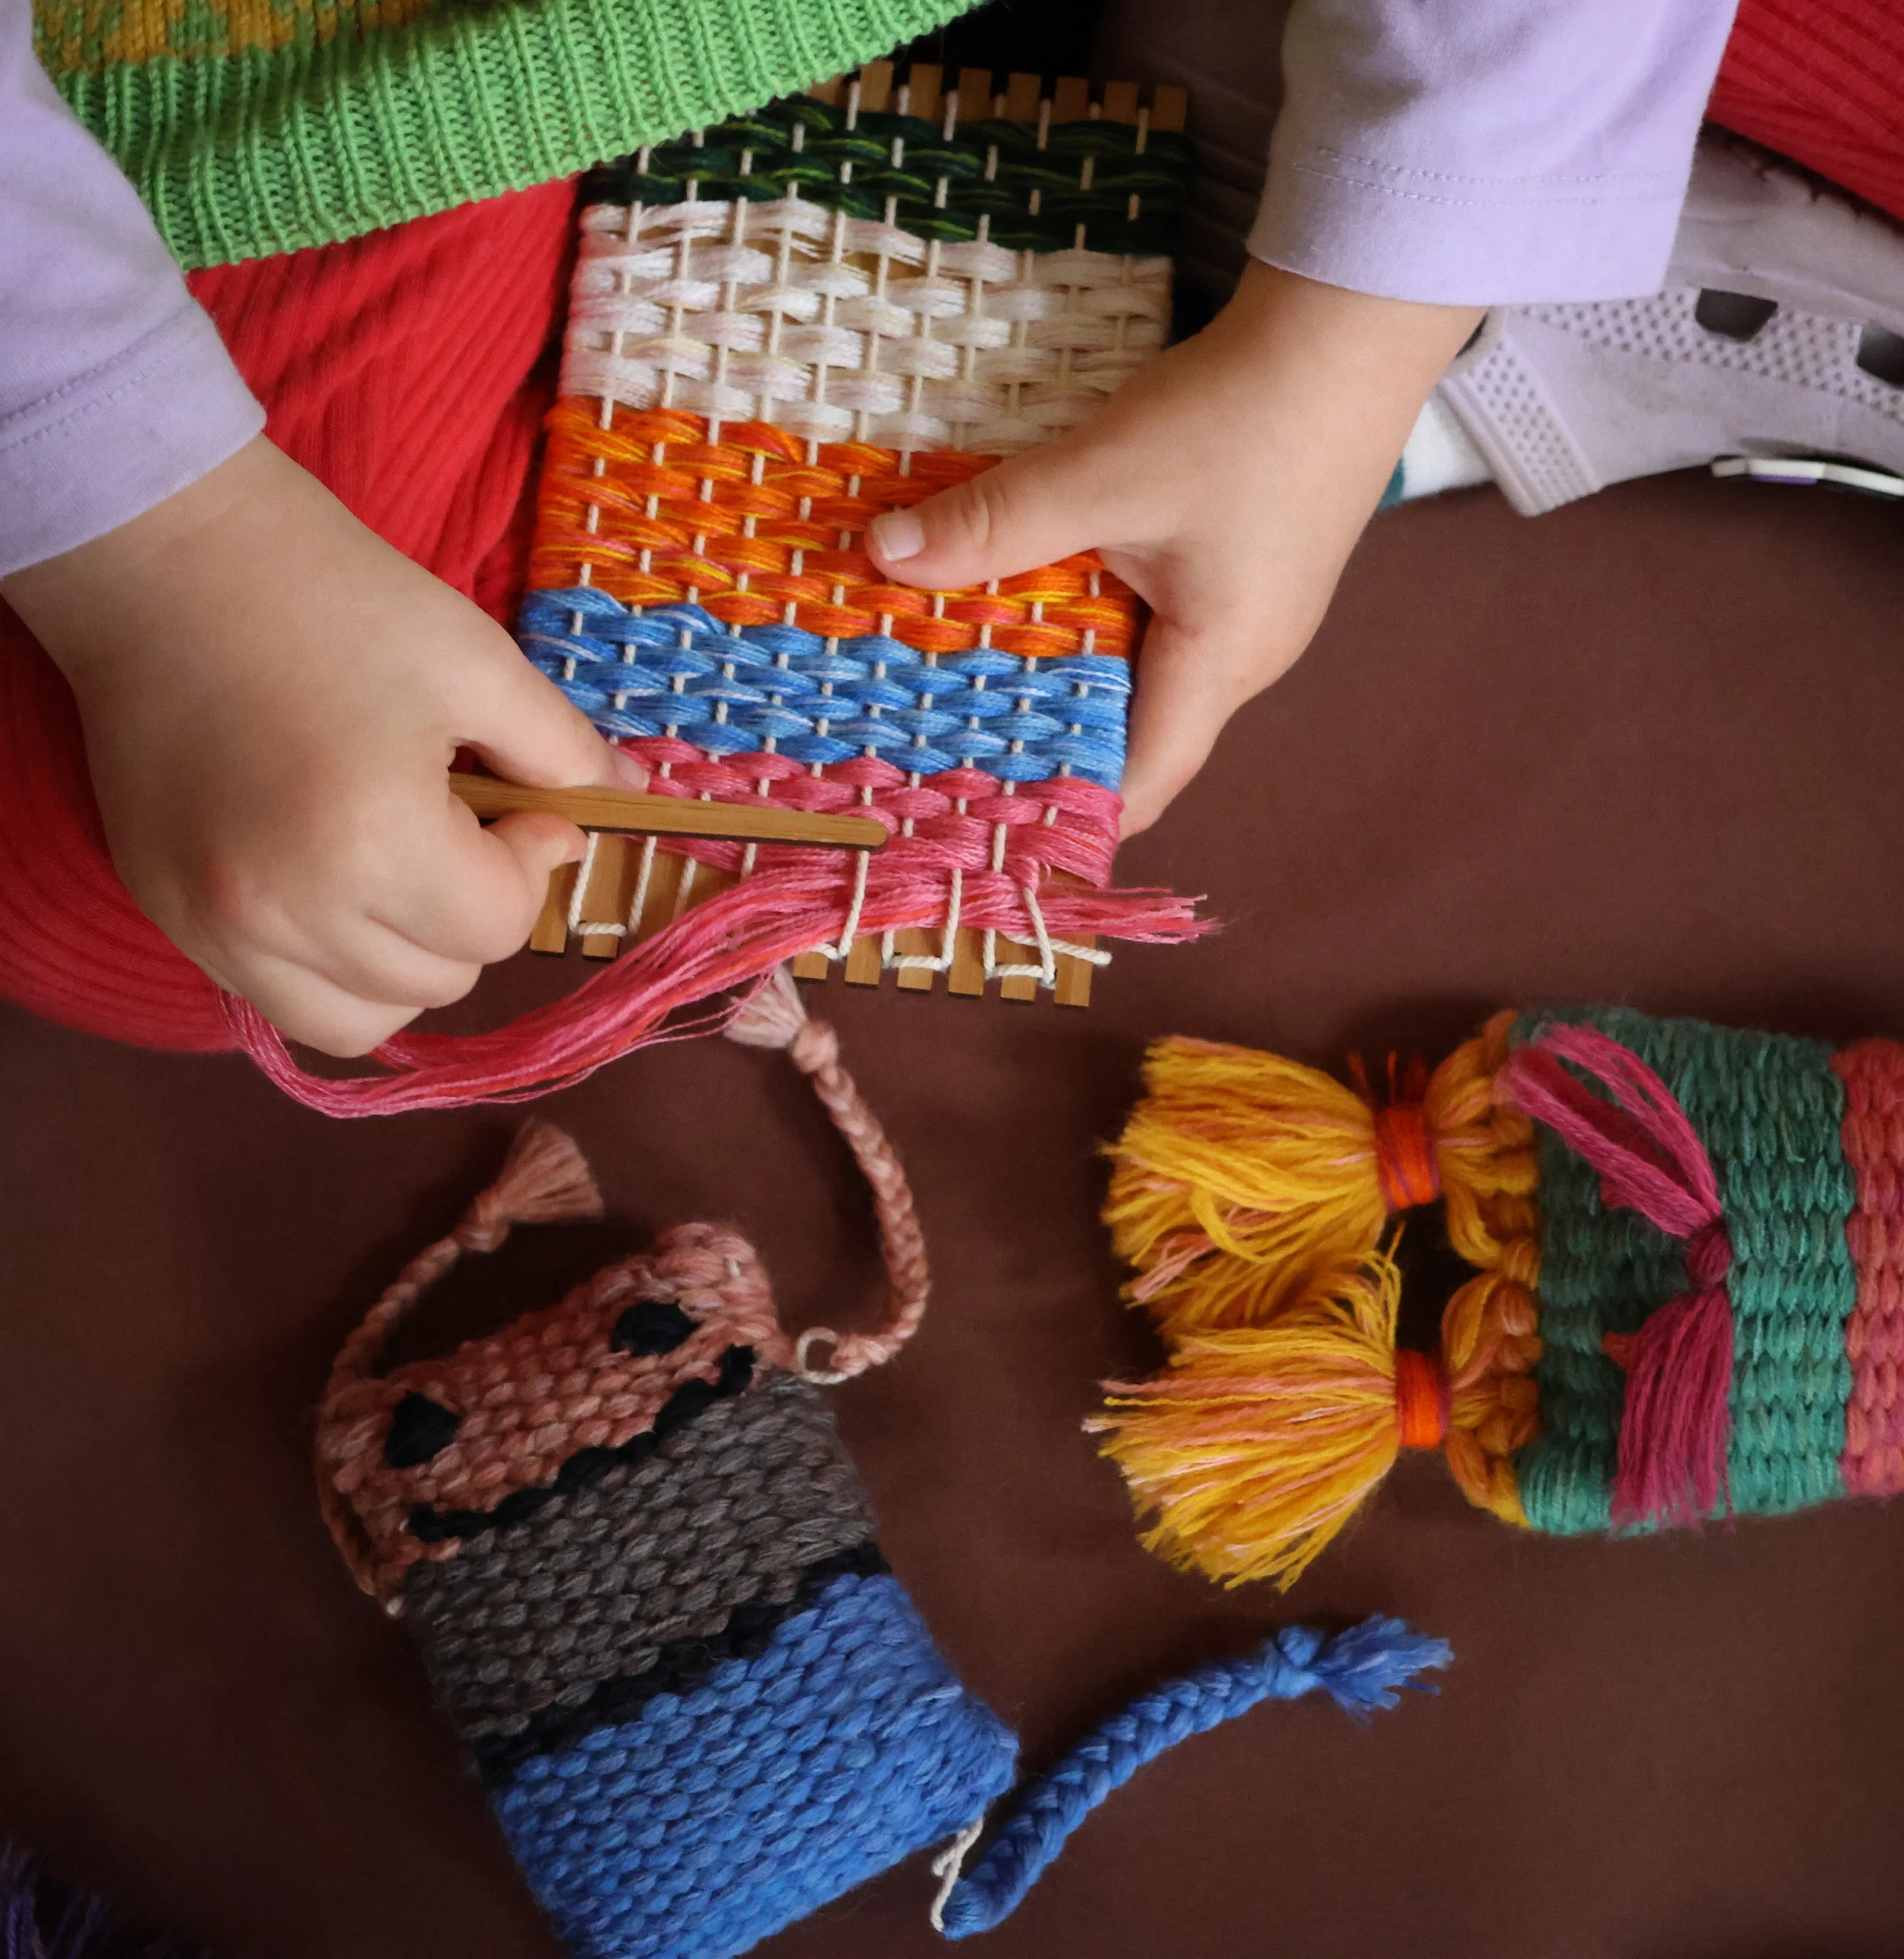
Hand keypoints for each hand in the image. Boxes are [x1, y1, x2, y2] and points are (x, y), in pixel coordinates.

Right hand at [1, 437, 642, 1055]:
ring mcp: (215, 927)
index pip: (498, 926)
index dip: (532, 863)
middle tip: (459, 825)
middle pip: (441, 981)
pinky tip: (338, 887)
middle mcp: (283, 911)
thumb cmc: (335, 598)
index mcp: (370, 844)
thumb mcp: (478, 663)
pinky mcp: (170, 919)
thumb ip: (565, 753)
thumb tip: (637, 803)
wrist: (164, 559)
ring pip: (363, 1020)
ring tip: (401, 869)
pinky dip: (333, 968)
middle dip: (475, 912)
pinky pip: (282, 1003)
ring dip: (409, 962)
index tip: (523, 805)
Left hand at [867, 263, 1481, 834]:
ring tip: (972, 669)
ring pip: (1146, 672)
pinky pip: (1163, 621)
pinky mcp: (1250, 564)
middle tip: (947, 740)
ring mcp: (1255, 612)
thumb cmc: (1241, 412)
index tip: (979, 816)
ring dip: (1068, 669)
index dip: (1064, 809)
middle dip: (1046, 739)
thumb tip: (885, 556)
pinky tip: (1043, 590)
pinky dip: (1099, 620)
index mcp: (1220, 667)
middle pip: (1136, 734)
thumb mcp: (1103, 473)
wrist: (1352, 322)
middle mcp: (1246, 660)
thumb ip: (996, 523)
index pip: (1139, 784)